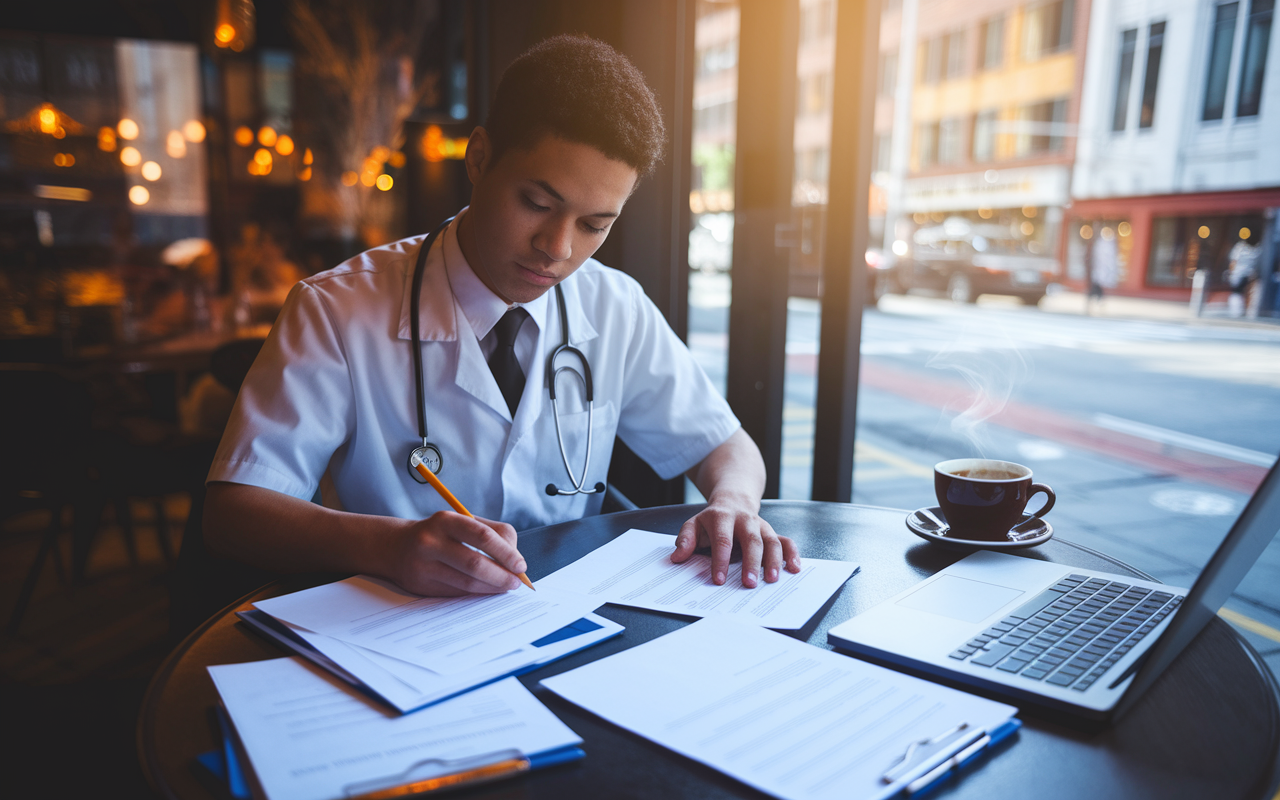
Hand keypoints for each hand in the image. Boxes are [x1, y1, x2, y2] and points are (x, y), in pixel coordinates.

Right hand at [386, 511, 526, 595]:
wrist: (397, 547)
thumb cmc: (440, 534)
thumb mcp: (461, 523)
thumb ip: (492, 535)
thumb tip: (516, 562)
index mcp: (446, 520)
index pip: (483, 536)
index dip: (506, 553)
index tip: (520, 565)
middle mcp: (431, 541)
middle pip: (475, 563)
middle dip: (501, 575)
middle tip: (515, 582)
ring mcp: (424, 565)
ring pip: (466, 583)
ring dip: (491, 588)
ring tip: (505, 587)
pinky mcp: (421, 585)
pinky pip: (456, 593)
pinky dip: (476, 594)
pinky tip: (485, 591)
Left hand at [671, 493, 799, 587]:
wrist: (733, 499)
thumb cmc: (712, 519)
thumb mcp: (694, 524)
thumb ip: (685, 539)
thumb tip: (677, 558)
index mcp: (723, 518)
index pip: (723, 540)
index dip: (720, 560)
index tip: (718, 580)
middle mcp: (745, 520)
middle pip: (751, 541)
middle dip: (751, 563)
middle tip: (749, 583)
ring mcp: (761, 526)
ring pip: (772, 541)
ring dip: (773, 561)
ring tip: (771, 579)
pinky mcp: (772, 532)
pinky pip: (786, 541)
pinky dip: (792, 554)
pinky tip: (794, 569)